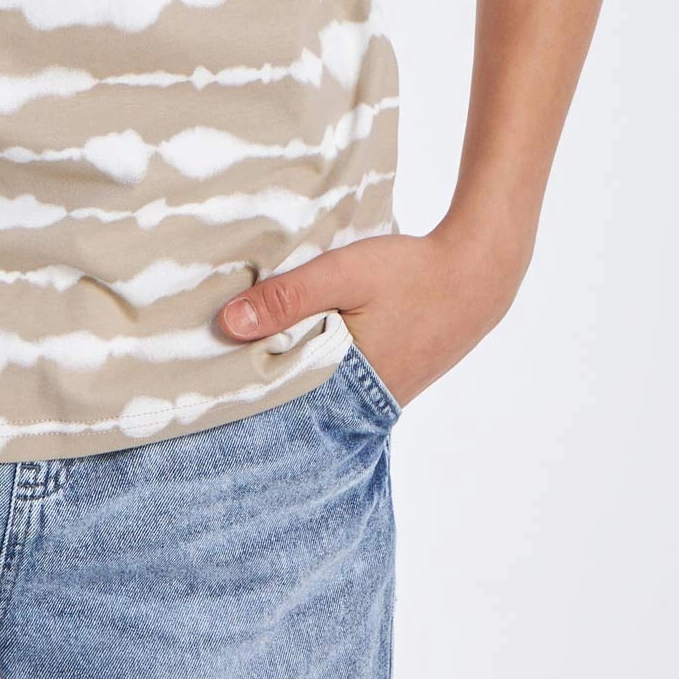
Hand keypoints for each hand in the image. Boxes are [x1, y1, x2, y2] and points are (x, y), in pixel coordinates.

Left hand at [214, 223, 528, 410]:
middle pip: (294, 402)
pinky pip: (337, 379)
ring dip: (286, 372)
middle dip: (259, 387)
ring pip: (315, 390)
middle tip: (211, 373)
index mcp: (348, 385)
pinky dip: (313, 364)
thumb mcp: (343, 274)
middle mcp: (362, 403)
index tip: (202, 386)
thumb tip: (226, 324)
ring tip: (242, 356)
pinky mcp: (385, 378)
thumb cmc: (410, 274)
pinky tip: (292, 344)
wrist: (476, 276)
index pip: (280, 404)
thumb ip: (288, 297)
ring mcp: (377, 395)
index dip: (242, 395)